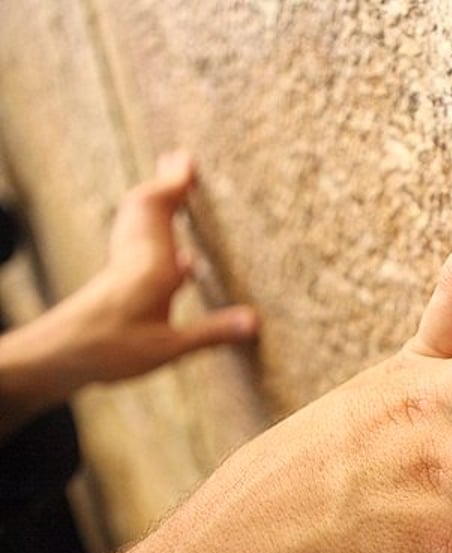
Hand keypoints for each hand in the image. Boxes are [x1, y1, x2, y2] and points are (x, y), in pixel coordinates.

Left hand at [0, 151, 256, 435]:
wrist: (59, 356)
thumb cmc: (110, 349)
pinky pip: (140, 248)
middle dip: (163, 184)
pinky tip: (180, 260)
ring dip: (156, 206)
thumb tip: (255, 321)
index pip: (160, 209)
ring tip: (174, 195)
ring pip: (137, 225)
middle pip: (144, 207)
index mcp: (150, 265)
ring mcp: (123, 269)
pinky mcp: (117, 283)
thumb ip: (212, 333)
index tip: (188, 160)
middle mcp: (135, 258)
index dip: (174, 183)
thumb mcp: (168, 348)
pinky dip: (157, 238)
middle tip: (179, 162)